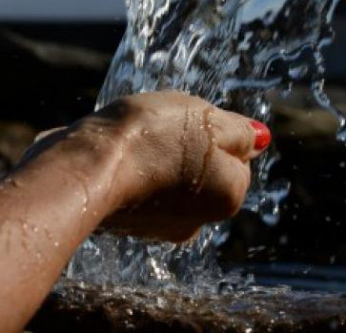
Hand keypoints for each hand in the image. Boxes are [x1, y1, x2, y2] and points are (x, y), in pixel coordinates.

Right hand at [25, 92, 269, 242]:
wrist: (86, 166)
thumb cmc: (151, 138)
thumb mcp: (207, 118)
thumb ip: (239, 131)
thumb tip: (260, 139)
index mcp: (228, 197)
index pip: (236, 156)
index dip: (214, 131)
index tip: (190, 121)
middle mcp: (198, 221)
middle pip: (203, 168)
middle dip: (185, 145)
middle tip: (162, 125)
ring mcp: (159, 226)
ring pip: (168, 175)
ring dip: (155, 154)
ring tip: (134, 137)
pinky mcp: (125, 223)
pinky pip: (137, 186)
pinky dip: (129, 168)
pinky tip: (115, 152)